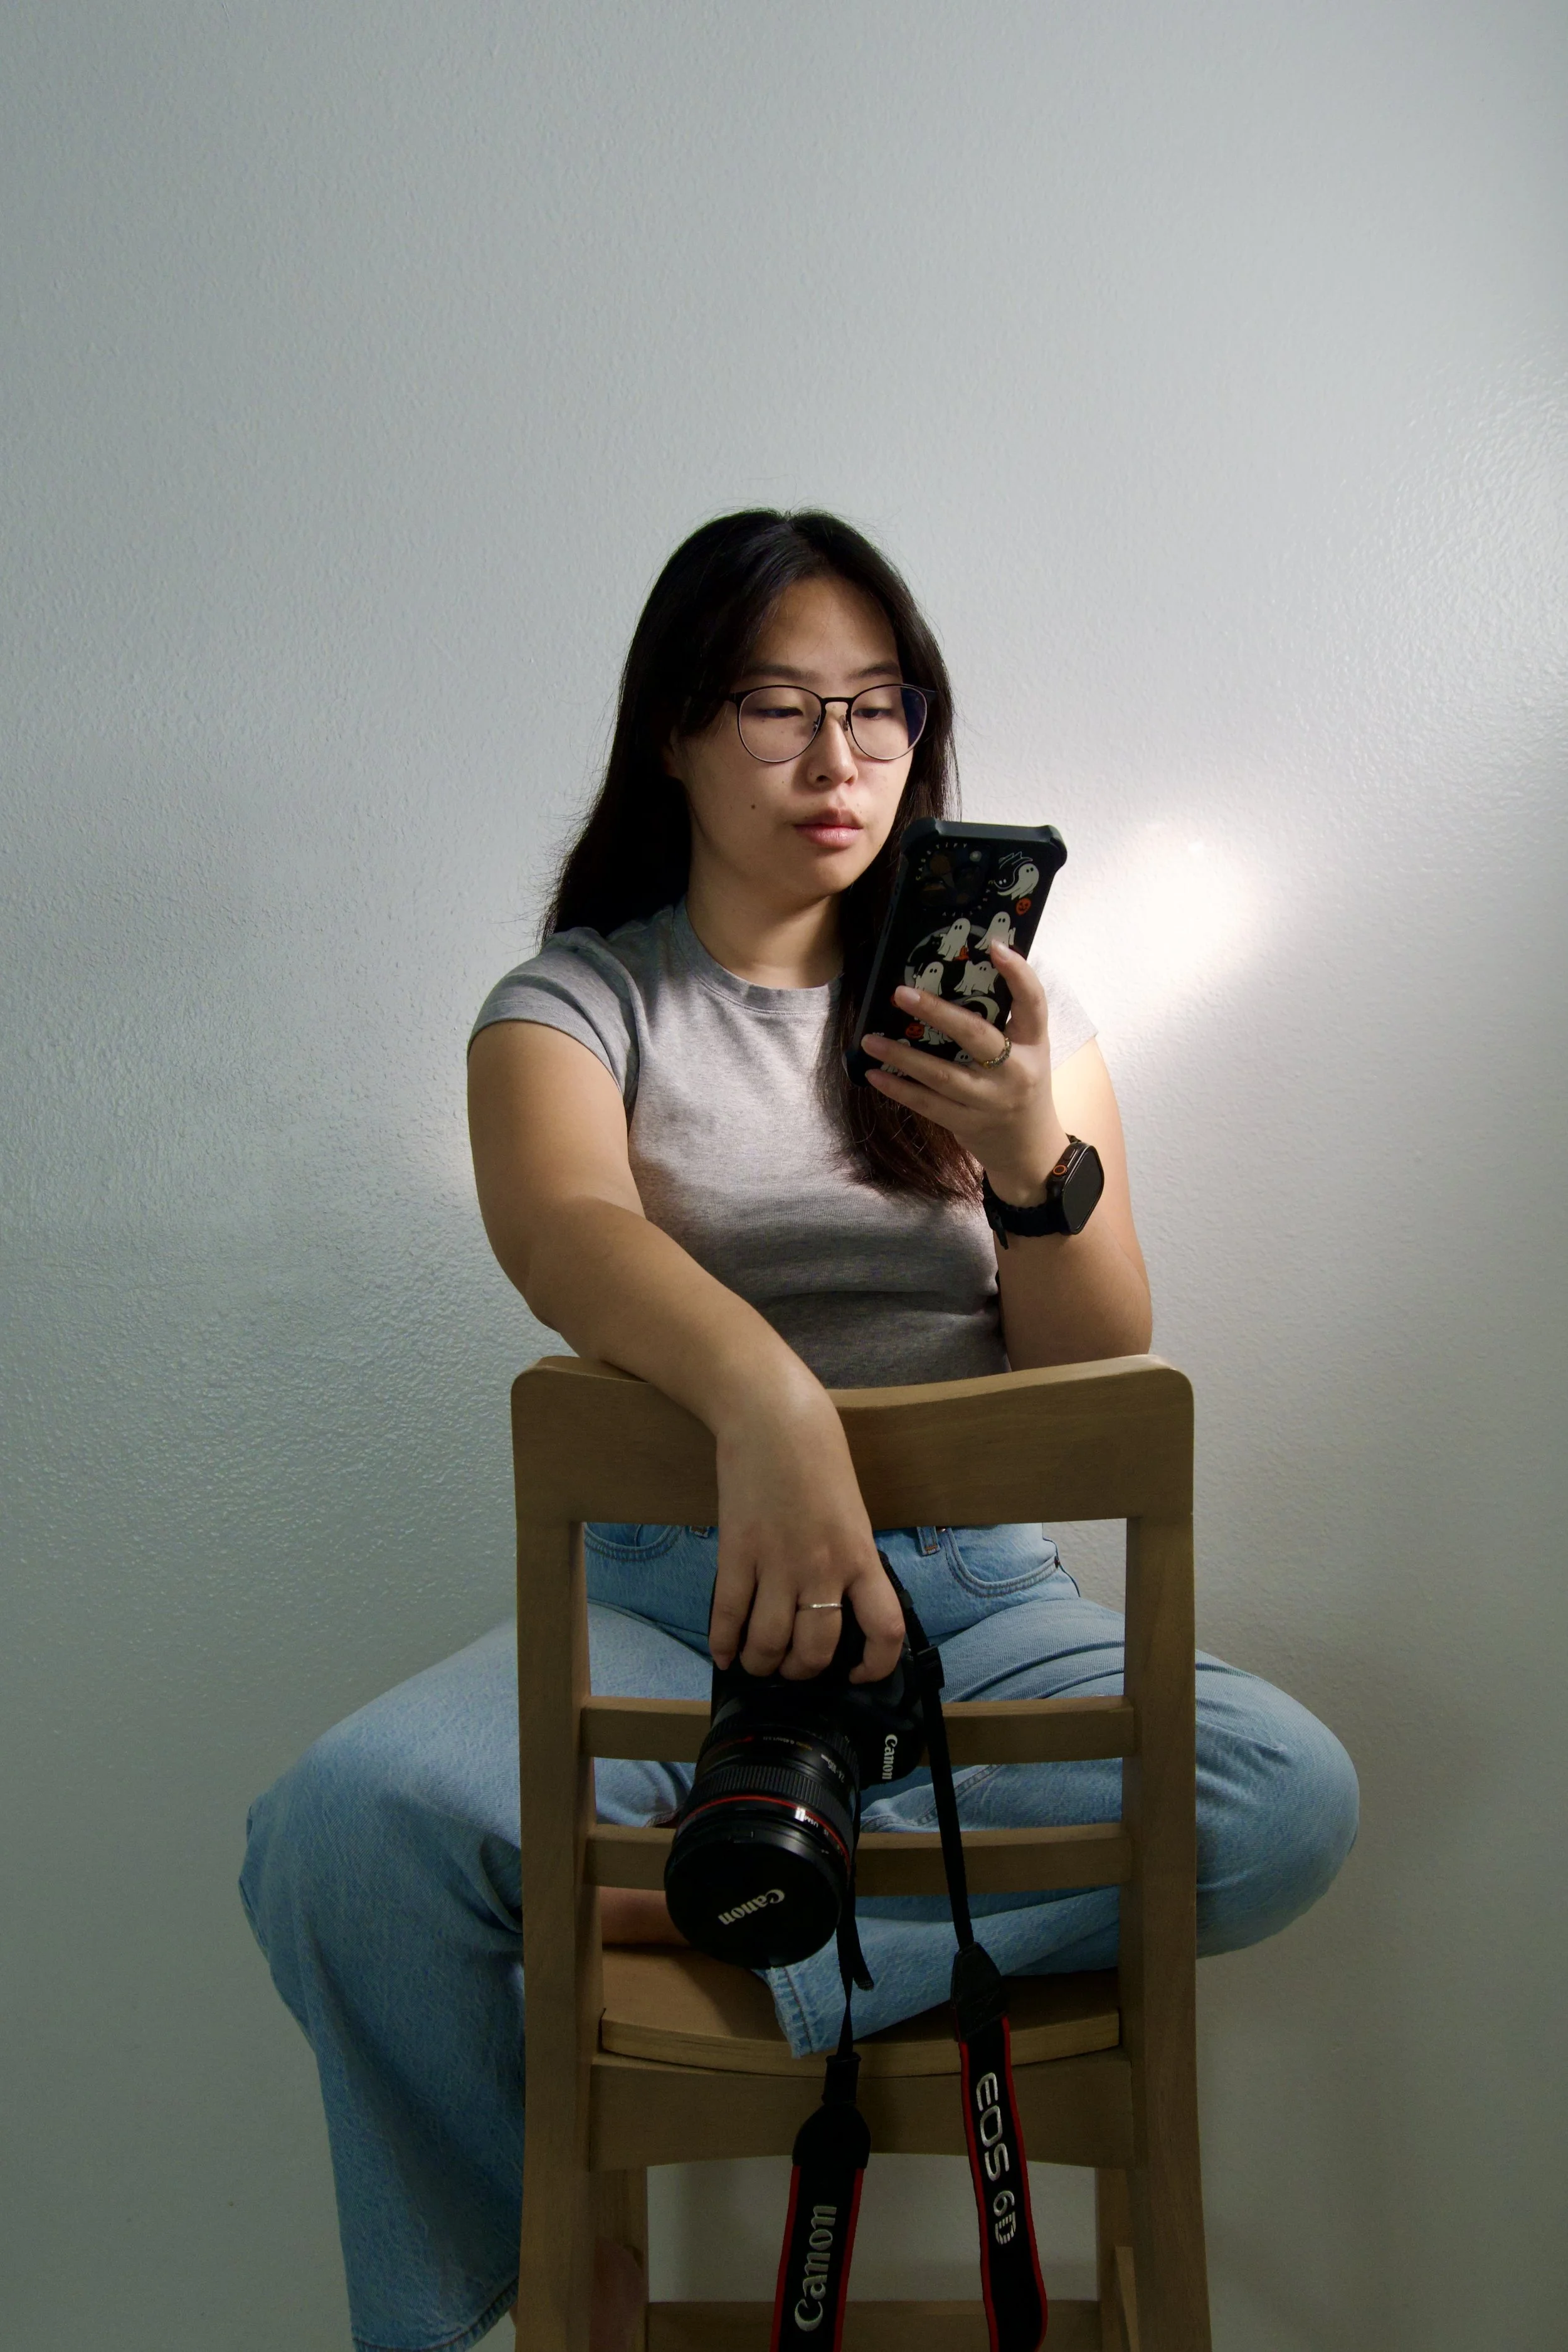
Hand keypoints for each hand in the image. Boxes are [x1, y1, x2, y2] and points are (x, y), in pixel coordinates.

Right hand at [707, 1382, 905, 1683]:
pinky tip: (723, 1653)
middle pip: (816, 1649)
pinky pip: (729, 1614)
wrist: (773, 1416)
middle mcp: (823, 1567)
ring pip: (770, 1642)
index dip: (876, 1665)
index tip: (860, 1674)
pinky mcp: (737, 1551)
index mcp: (860, 1555)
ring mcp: (777, 1561)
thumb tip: (838, 1602)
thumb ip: (848, 1557)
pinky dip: (723, 1643)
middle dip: (801, 1670)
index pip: (884, 1630)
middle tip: (791, 1666)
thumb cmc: (817, 1455)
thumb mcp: (851, 1511)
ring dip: (762, 1662)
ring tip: (757, 1661)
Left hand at [860, 942, 1069, 1201]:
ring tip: (870, 1039)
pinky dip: (899, 1089)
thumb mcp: (1026, 1050)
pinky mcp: (967, 1123)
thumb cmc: (1021, 1084)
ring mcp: (990, 1101)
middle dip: (937, 1012)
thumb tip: (960, 972)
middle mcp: (1015, 1071)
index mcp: (1034, 1044)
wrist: (1029, 1148)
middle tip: (900, 993)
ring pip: (942, 1075)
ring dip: (902, 1056)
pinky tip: (874, 1074)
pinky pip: (927, 1104)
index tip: (994, 946)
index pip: (1033, 1003)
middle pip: (976, 1036)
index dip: (1018, 973)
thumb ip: (1004, 1019)